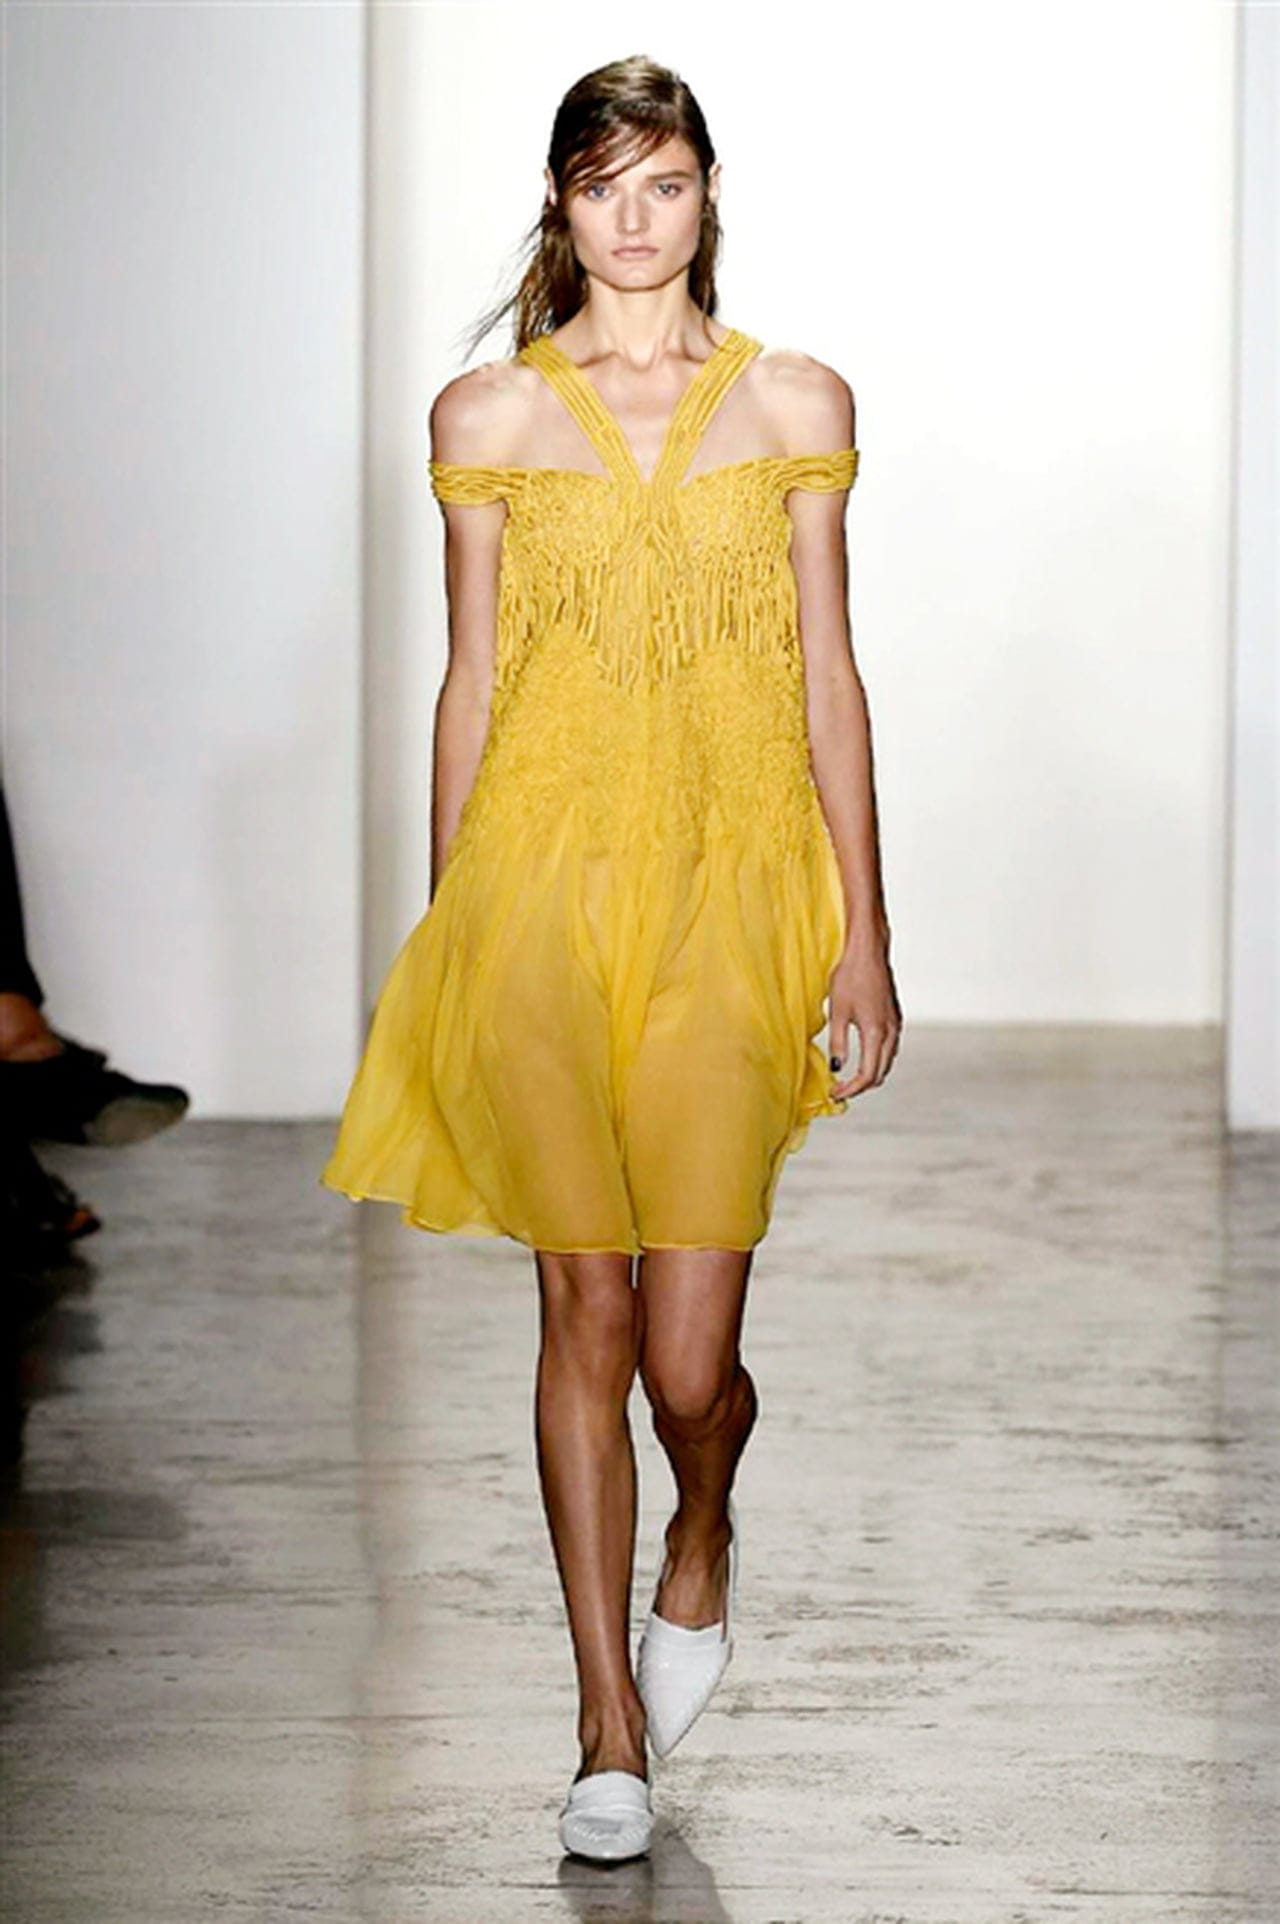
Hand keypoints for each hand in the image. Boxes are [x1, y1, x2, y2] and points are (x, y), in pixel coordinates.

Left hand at [827, 933, 900, 1099]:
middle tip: (839, 1089)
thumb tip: (837, 1068)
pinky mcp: (895, 1017)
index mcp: (876, 1032)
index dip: (851, 1089)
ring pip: (887, 1061)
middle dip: (860, 1085)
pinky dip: (877, 1059)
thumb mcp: (836, 1012)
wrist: (867, 951)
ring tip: (847, 1077)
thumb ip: (838, 1043)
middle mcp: (891, 1031)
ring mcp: (896, 1024)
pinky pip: (890, 1048)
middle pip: (880, 1072)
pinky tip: (862, 1056)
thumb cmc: (849, 977)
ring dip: (870, 1073)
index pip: (868, 1075)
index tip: (835, 1093)